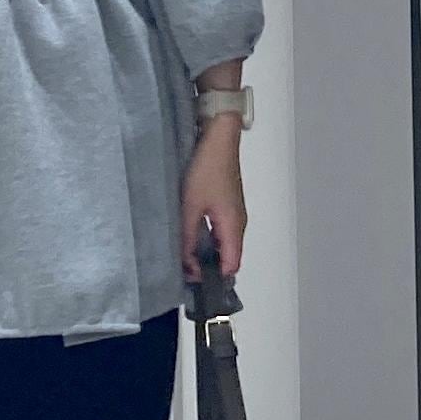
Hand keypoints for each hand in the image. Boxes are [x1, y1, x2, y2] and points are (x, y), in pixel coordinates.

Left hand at [180, 118, 247, 282]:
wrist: (218, 138)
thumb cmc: (206, 169)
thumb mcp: (190, 206)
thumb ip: (188, 237)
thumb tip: (187, 264)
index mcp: (233, 226)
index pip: (231, 266)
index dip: (214, 277)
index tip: (192, 281)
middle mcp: (238, 223)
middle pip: (227, 256)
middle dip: (207, 267)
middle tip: (182, 270)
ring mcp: (234, 213)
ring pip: (222, 243)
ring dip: (205, 252)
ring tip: (182, 255)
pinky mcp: (227, 204)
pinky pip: (219, 231)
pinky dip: (207, 238)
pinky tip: (189, 235)